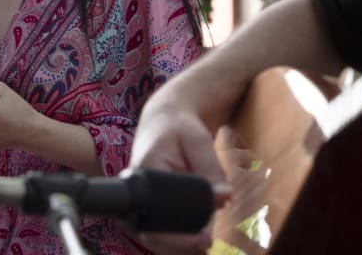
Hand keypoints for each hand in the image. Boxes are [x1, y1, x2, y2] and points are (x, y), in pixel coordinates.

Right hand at [129, 89, 232, 254]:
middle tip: (207, 244)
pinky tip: (196, 241)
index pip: (158, 216)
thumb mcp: (199, 142)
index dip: (180, 235)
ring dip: (179, 243)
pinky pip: (160, 230)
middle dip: (180, 243)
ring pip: (154, 237)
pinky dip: (178, 237)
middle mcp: (137, 191)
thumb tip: (224, 198)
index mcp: (146, 174)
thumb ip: (211, 170)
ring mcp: (140, 200)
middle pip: (152, 233)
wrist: (165, 119)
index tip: (204, 239)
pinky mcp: (149, 205)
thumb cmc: (180, 127)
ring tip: (203, 245)